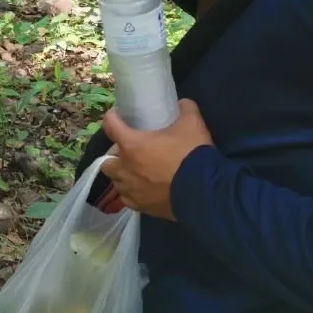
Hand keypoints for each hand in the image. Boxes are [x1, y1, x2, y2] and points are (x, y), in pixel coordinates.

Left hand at [99, 100, 213, 220]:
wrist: (205, 192)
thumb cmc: (191, 154)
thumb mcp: (192, 123)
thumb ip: (185, 108)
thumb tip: (182, 103)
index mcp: (131, 145)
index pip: (109, 125)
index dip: (112, 117)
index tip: (119, 116)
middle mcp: (126, 169)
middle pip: (107, 161)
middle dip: (114, 155)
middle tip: (129, 150)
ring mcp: (132, 191)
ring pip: (116, 182)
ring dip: (121, 175)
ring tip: (135, 171)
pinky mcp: (142, 208)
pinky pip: (128, 200)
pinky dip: (131, 193)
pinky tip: (142, 190)